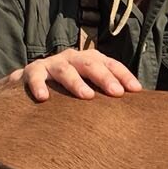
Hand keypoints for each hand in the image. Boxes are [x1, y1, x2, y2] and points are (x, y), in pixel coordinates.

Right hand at [10, 48, 142, 101]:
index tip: (136, 90)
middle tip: (116, 93)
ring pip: (66, 70)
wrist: (31, 79)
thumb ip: (104, 92)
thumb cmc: (67, 88)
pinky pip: (36, 77)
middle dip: (105, 78)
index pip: (110, 64)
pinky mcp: (33, 71)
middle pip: (91, 64)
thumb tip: (133, 110)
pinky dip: (39, 86)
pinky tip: (43, 98)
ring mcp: (53, 63)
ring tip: (87, 96)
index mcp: (90, 60)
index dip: (124, 75)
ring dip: (77, 82)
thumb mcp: (87, 85)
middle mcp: (73, 58)